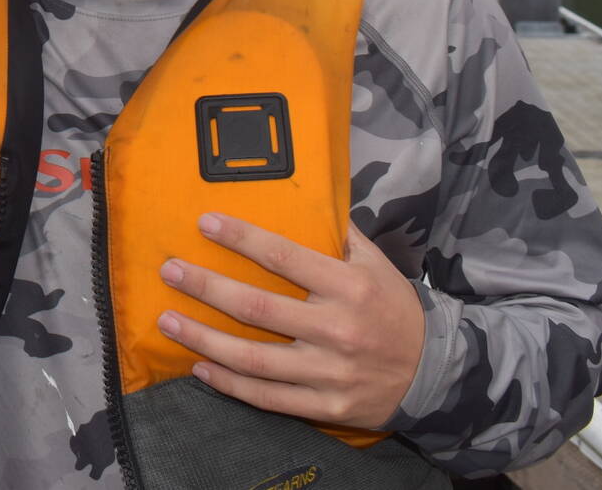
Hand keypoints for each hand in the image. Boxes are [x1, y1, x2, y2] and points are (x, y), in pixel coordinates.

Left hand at [157, 214, 423, 428]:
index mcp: (349, 286)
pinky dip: (229, 384)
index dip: (241, 238)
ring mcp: (328, 372)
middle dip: (206, 286)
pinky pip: (266, 397)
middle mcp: (336, 329)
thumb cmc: (394, 308)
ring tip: (167, 319)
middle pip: (257, 308)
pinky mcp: (324, 406)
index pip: (284, 257)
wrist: (434, 374)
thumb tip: (305, 195)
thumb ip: (340, 234)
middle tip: (169, 269)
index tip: (205, 222)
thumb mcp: (377, 264)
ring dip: (204, 339)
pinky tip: (199, 367)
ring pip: (253, 358)